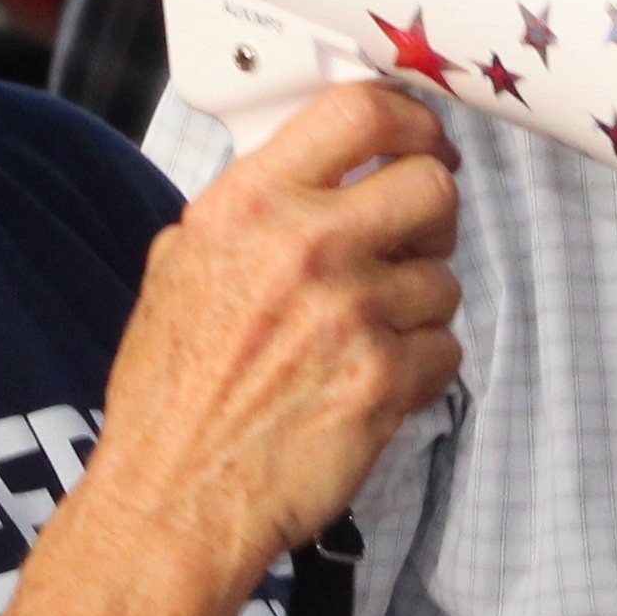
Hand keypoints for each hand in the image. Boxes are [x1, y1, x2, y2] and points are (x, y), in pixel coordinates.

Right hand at [85, 82, 461, 590]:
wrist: (173, 503)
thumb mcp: (180, 266)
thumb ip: (249, 209)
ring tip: (362, 340)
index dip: (410, 117)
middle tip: (411, 242)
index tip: (422, 137)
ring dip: (417, 307)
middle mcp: (302, 248)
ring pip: (443, 279)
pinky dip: (419, 368)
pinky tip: (367, 385)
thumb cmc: (171, 398)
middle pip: (430, 185)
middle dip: (432, 215)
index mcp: (246, 208)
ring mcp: (350, 313)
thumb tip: (314, 171)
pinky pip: (445, 348)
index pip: (356, 113)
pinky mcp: (384, 379)